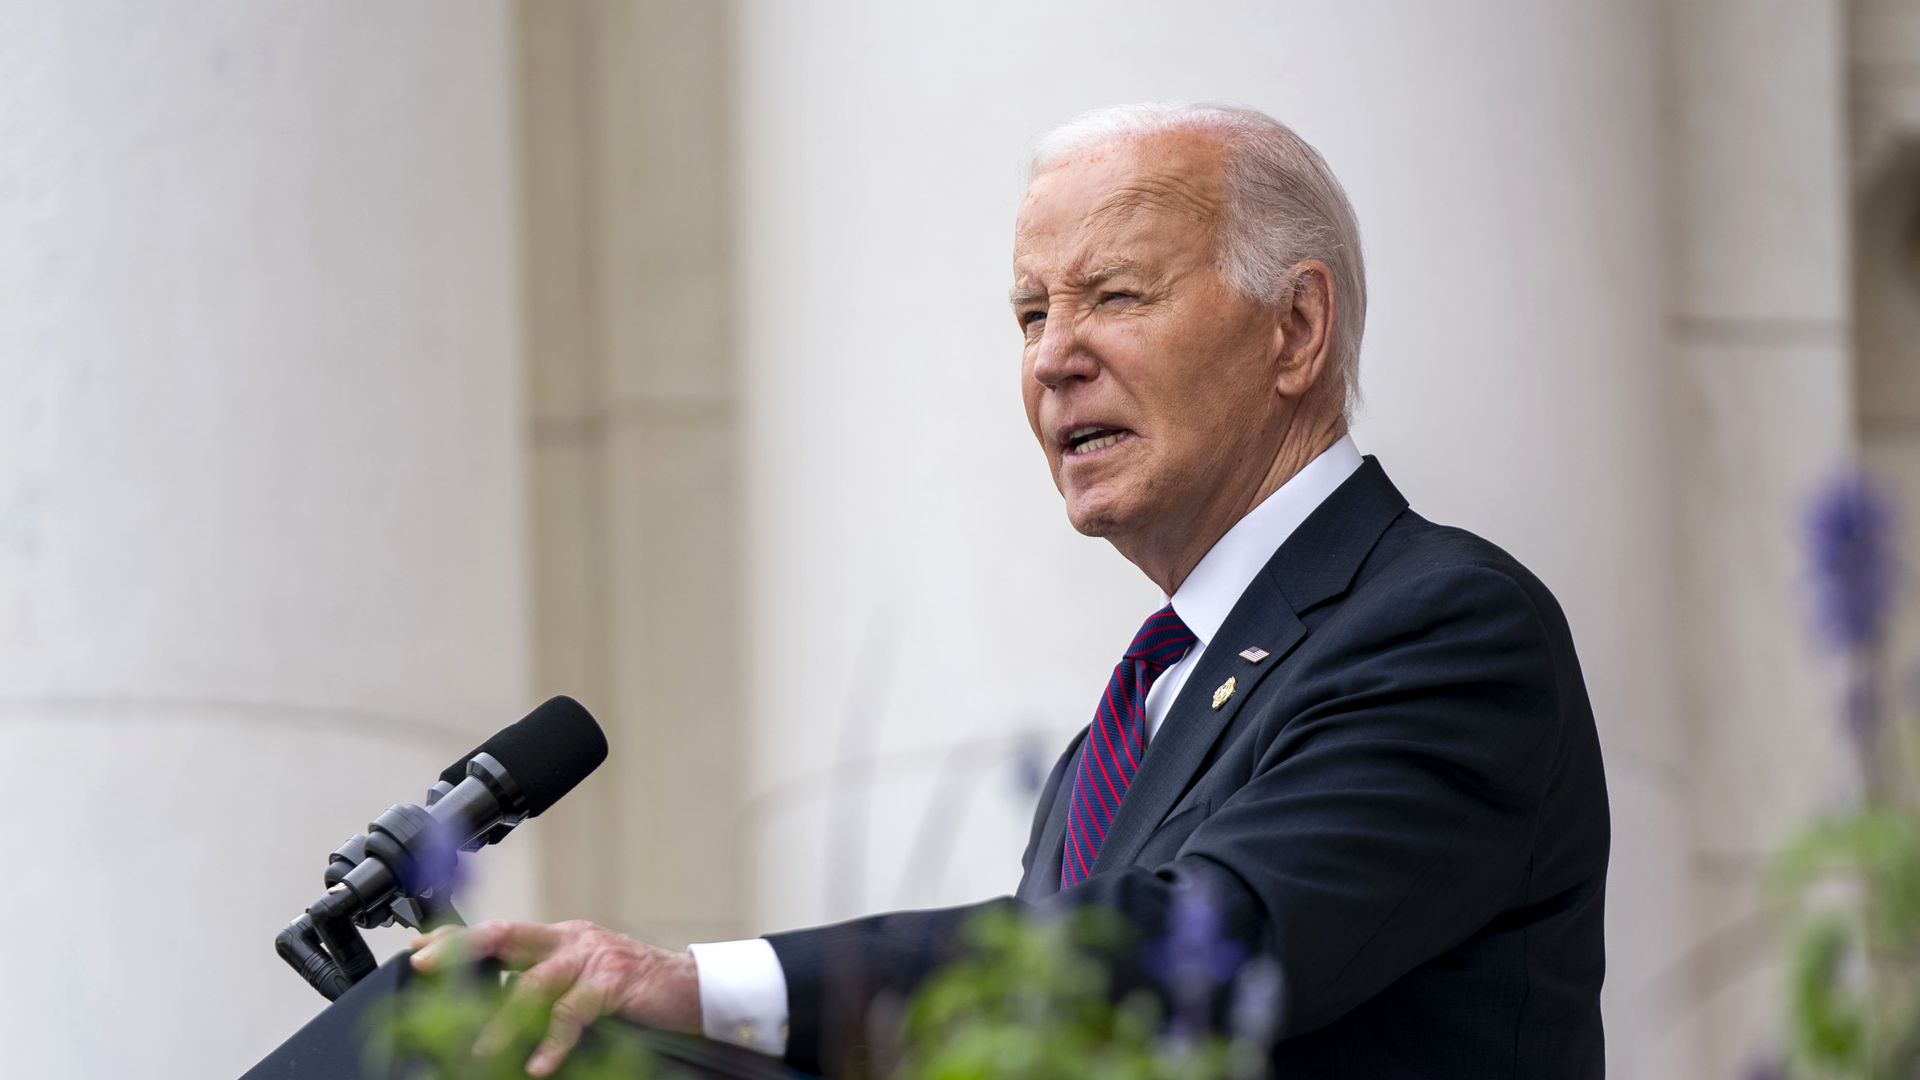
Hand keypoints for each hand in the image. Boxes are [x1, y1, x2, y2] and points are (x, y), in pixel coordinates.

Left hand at [410, 919, 702, 1076]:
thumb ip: (546, 984)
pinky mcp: (612, 982)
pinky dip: (552, 1042)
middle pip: (506, 936)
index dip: (458, 937)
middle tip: (426, 966)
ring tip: (482, 1049)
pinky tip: (540, 1064)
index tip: (419, 948)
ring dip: (503, 1019)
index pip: (500, 931)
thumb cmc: (634, 990)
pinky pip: (572, 1014)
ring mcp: (591, 957)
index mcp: (559, 938)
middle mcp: (570, 939)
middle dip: (463, 949)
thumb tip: (496, 1006)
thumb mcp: (583, 979)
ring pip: (534, 982)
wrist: (691, 989)